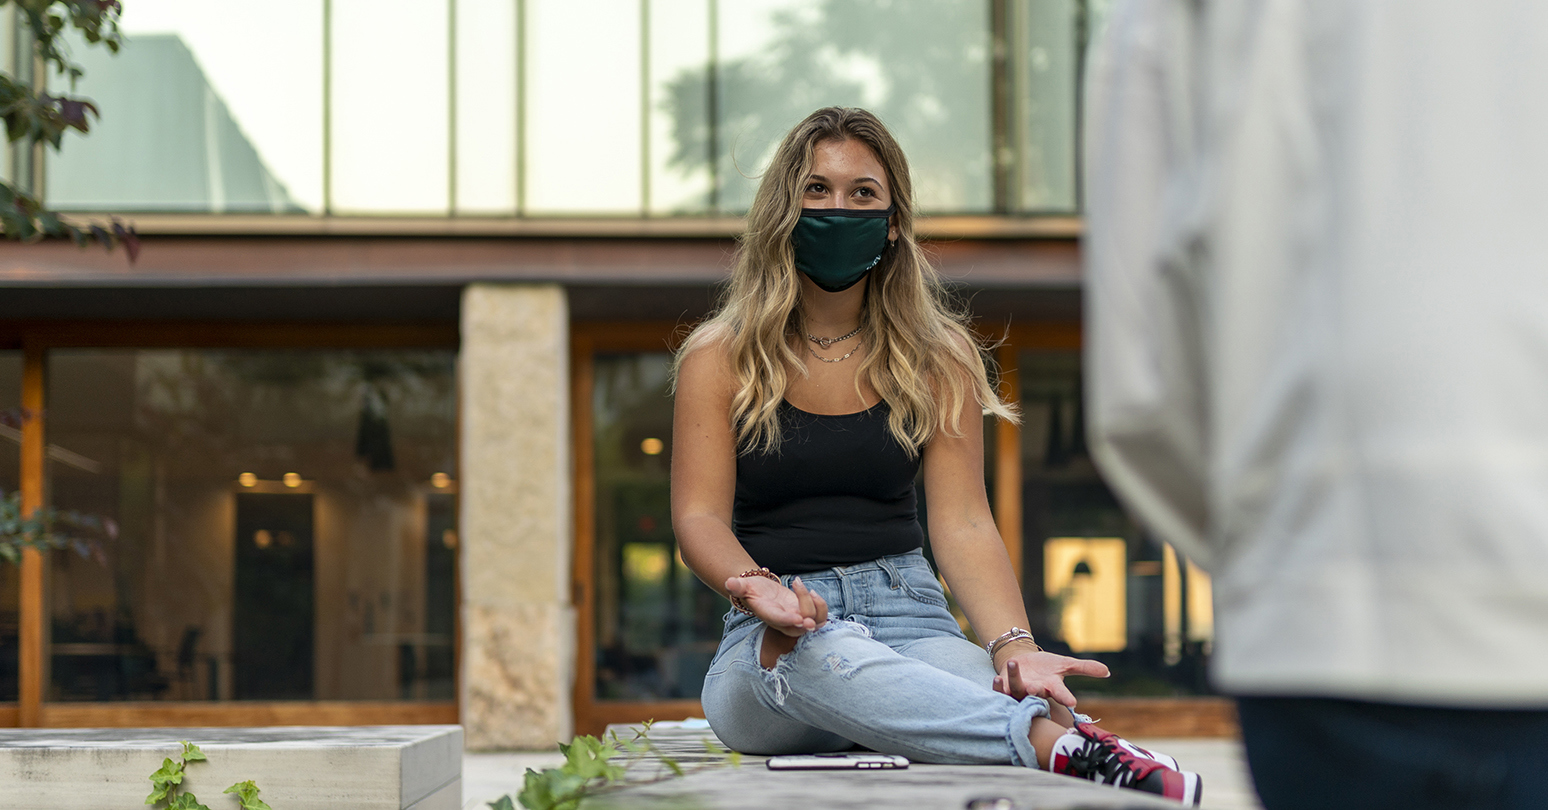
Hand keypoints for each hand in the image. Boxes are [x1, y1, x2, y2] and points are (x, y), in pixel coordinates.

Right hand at [725, 574, 828, 637]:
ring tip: (809, 590)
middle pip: (800, 624)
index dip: (790, 621)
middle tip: (807, 590)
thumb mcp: (742, 586)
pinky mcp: (804, 613)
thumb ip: (736, 586)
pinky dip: (822, 606)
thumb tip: (729, 582)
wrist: (759, 593)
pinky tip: (812, 592)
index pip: (780, 621)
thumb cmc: (750, 589)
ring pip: (815, 622)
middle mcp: (783, 621)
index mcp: (768, 614)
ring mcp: (795, 619)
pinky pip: (820, 617)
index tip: (800, 618)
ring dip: (818, 607)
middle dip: (809, 612)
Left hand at [992, 646, 1109, 707]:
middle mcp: (1036, 691)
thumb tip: (1107, 671)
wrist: (1022, 662)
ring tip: (1015, 665)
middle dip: (1036, 692)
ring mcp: (1019, 690)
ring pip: (1017, 689)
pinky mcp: (1004, 686)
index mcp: (1052, 687)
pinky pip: (1000, 688)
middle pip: (1037, 695)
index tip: (1072, 703)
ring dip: (1015, 679)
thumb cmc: (1046, 666)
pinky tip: (997, 679)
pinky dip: (998, 685)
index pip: (1061, 694)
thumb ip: (1085, 668)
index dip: (1065, 698)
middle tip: (1035, 689)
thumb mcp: (1065, 664)